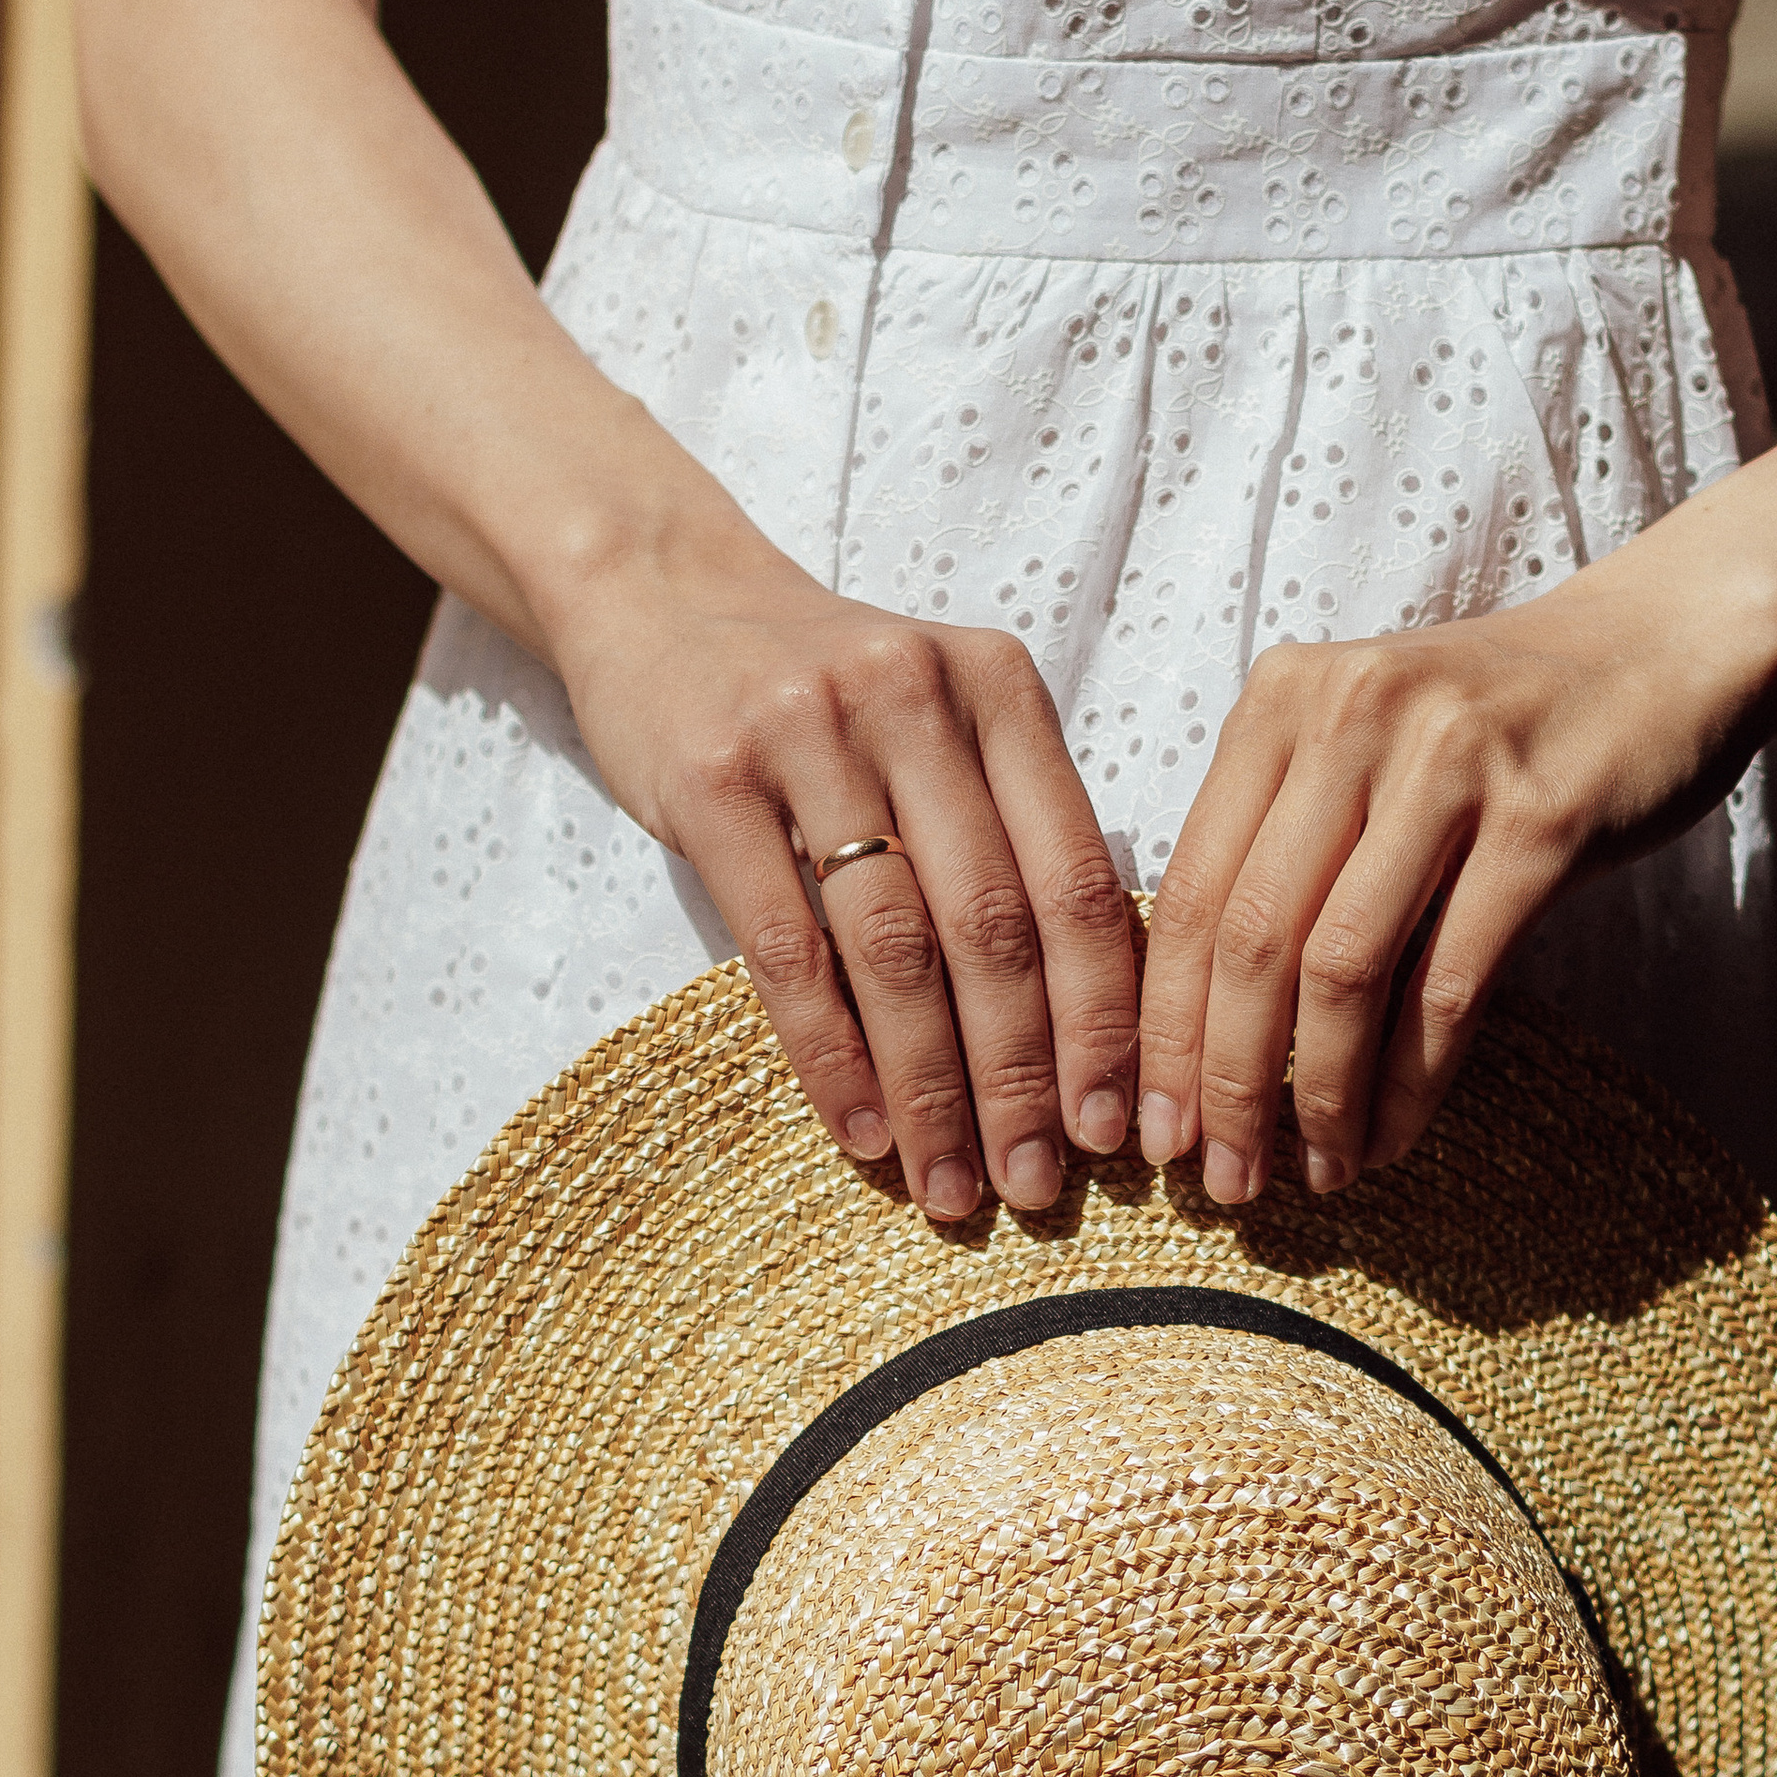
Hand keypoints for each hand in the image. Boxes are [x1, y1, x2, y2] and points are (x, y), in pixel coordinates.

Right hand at [560, 542, 1139, 1225]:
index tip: (1115, 1129)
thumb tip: (1089, 1028)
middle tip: (1038, 1187)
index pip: (1080, 879)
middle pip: (995, 927)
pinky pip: (786, 947)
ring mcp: (808, 732)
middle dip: (1024, 1078)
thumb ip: (1011, 829)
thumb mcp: (938, 720)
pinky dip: (830, 1055)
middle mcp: (916, 698)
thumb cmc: (821, 690)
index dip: (1105, 1019)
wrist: (661, 589)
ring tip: (953, 1185)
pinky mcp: (711, 777)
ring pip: (896, 949)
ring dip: (931, 1089)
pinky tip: (861, 1132)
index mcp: (1000, 691)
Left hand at [1136, 585, 1765, 1201]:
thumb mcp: (1363, 744)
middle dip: (1223, 1081)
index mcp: (1283, 702)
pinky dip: (1412, 1081)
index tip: (1154, 1125)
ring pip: (1342, 969)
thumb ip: (1283, 840)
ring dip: (1319, 1094)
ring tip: (1315, 1171)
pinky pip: (1449, 984)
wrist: (1663, 647)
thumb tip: (1202, 1026)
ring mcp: (1448, 766)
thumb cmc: (1496, 721)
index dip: (1160, 1027)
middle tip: (1222, 1180)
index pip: (1188, 891)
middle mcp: (1351, 719)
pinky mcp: (1540, 821)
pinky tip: (1394, 1138)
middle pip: (1250, 938)